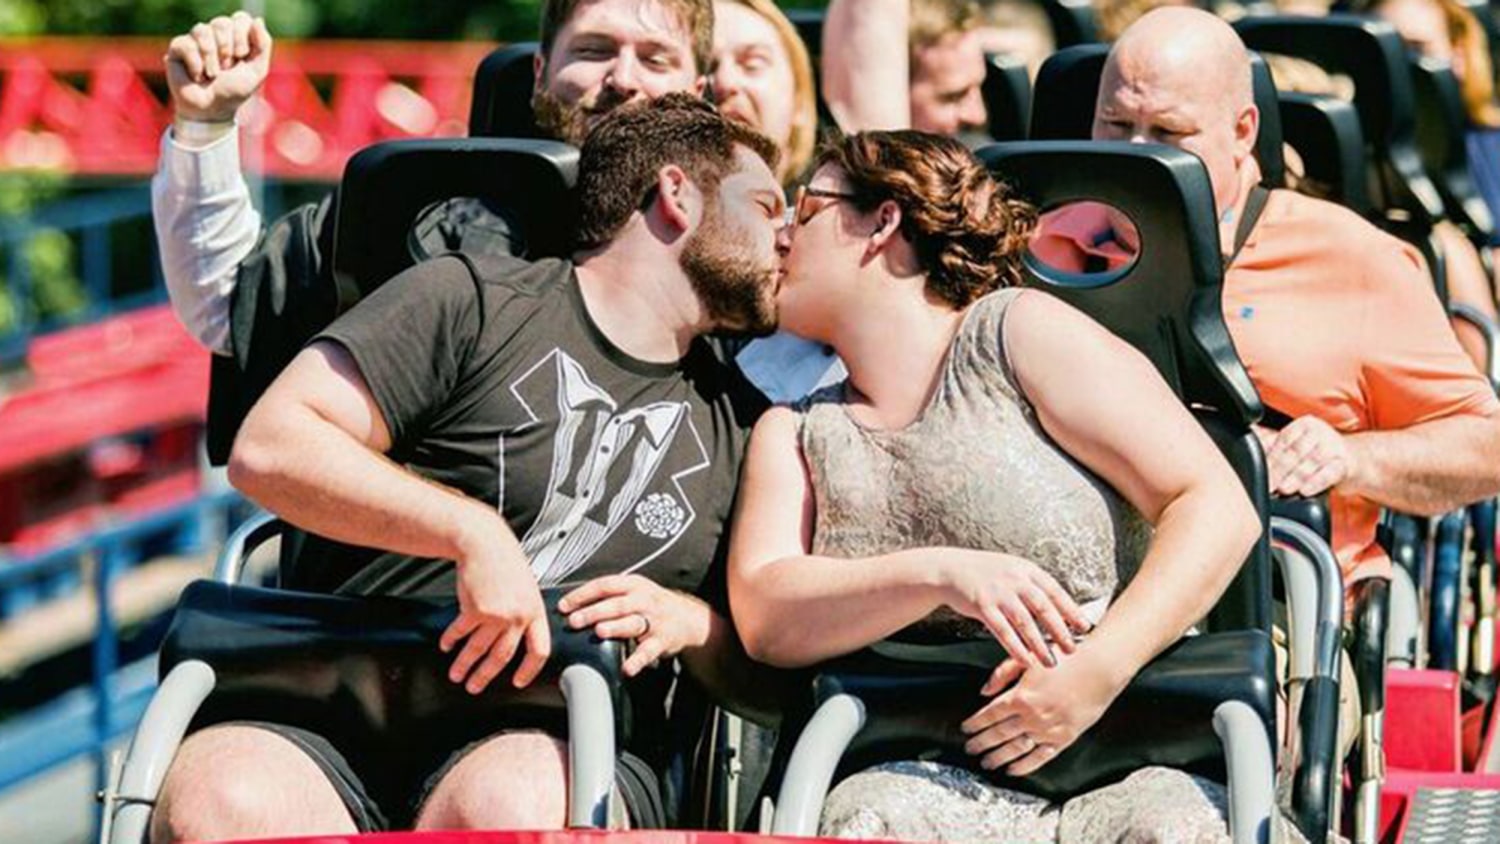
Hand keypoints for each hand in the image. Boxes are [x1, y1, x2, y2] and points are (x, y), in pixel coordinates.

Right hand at [164, 12, 272, 122]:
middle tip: (226, 68)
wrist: (211, 109)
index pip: (240, 18)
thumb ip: (263, 45)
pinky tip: (197, 76)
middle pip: (221, 22)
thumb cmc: (234, 91)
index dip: (241, 36)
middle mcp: (215, 34)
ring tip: (213, 74)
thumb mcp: (256, 70)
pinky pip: (186, 44)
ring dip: (211, 57)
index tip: (242, 56)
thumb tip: (257, 20)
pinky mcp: (178, 48)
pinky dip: (196, 64)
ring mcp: (196, 40)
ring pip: (202, 30)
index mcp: (235, 36)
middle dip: (227, 48)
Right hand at [440, 544, 550, 693]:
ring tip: (456, 674)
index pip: (538, 650)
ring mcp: (495, 614)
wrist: (486, 543)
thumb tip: (524, 636)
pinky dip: (451, 640)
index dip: (529, 670)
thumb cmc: (506, 562)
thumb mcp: (528, 588)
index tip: (519, 681)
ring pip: (478, 649)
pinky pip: (460, 632)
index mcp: (535, 612)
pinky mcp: (474, 609)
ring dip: (464, 664)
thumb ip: (527, 613)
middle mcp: (517, 616)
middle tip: (475, 687)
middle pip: (502, 656)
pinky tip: (447, 646)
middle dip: (486, 676)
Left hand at [558, 574, 711, 676]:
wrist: (687, 617)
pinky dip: (637, 660)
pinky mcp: (662, 640)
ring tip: (600, 632)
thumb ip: (608, 596)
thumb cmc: (652, 604)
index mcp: (633, 585)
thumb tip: (572, 605)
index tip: (564, 605)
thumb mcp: (634, 591)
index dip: (583, 594)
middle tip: (574, 620)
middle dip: (594, 612)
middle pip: (616, 604)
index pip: (604, 585)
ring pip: (632, 623)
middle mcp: (643, 600)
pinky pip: (648, 650)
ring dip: (615, 627)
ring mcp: (654, 620)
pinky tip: (627, 667)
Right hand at [941, 551, 1091, 668]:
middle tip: (1071, 649)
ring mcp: (998, 592)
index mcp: (1027, 570)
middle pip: (1043, 607)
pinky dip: (1014, 647)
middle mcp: (1014, 579)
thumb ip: (1034, 586)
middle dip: (1059, 630)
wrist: (952, 568)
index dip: (1070, 610)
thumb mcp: (1014, 570)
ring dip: (1039, 644)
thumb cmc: (987, 573)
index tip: (1084, 627)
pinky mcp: (982, 605)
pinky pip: (1002, 630)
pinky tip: (1024, 659)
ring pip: (1024, 622)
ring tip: (1050, 661)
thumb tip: (1062, 607)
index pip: (1054, 591)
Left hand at [960, 648, 1125, 774]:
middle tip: (969, 748)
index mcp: (1020, 695)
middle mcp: (1032, 715)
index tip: (965, 729)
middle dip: (981, 743)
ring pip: (1016, 749)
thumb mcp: (1029, 659)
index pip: (989, 715)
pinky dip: (1025, 766)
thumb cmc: (1066, 659)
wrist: (1101, 668)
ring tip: (986, 762)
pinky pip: (1041, 757)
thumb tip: (983, 691)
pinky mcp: (1065, 738)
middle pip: (999, 734)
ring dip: (998, 757)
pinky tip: (1012, 769)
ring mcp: (1048, 729)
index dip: (975, 723)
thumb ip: (1003, 674)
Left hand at [1255, 416, 1355, 497]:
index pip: (1283, 441)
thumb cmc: (1319, 454)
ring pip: (1312, 462)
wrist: (1357, 461)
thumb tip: (1249, 438)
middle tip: (1268, 485)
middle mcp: (1319, 432)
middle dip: (1279, 471)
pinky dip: (1316, 482)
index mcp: (1304, 425)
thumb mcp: (1298, 445)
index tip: (1259, 473)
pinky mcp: (1346, 463)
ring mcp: (1334, 447)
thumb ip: (1274, 444)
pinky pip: (1330, 473)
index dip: (1270, 459)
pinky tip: (1306, 490)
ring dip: (1296, 477)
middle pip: (1295, 452)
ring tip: (1284, 489)